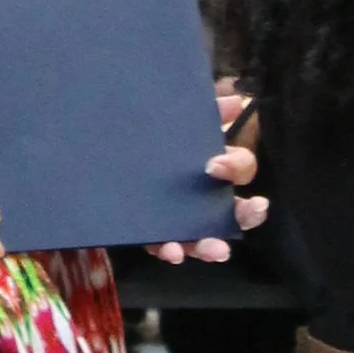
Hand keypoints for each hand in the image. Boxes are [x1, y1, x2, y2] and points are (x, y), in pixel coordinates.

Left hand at [150, 94, 266, 260]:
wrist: (100, 149)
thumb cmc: (150, 135)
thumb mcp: (173, 119)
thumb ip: (202, 111)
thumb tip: (233, 101)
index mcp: (213, 166)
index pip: (240, 168)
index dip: (235, 167)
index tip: (215, 166)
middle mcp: (205, 197)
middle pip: (238, 210)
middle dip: (248, 213)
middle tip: (252, 209)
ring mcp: (184, 219)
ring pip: (209, 238)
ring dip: (214, 245)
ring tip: (216, 250)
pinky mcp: (157, 234)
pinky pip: (169, 247)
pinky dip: (171, 250)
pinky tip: (171, 251)